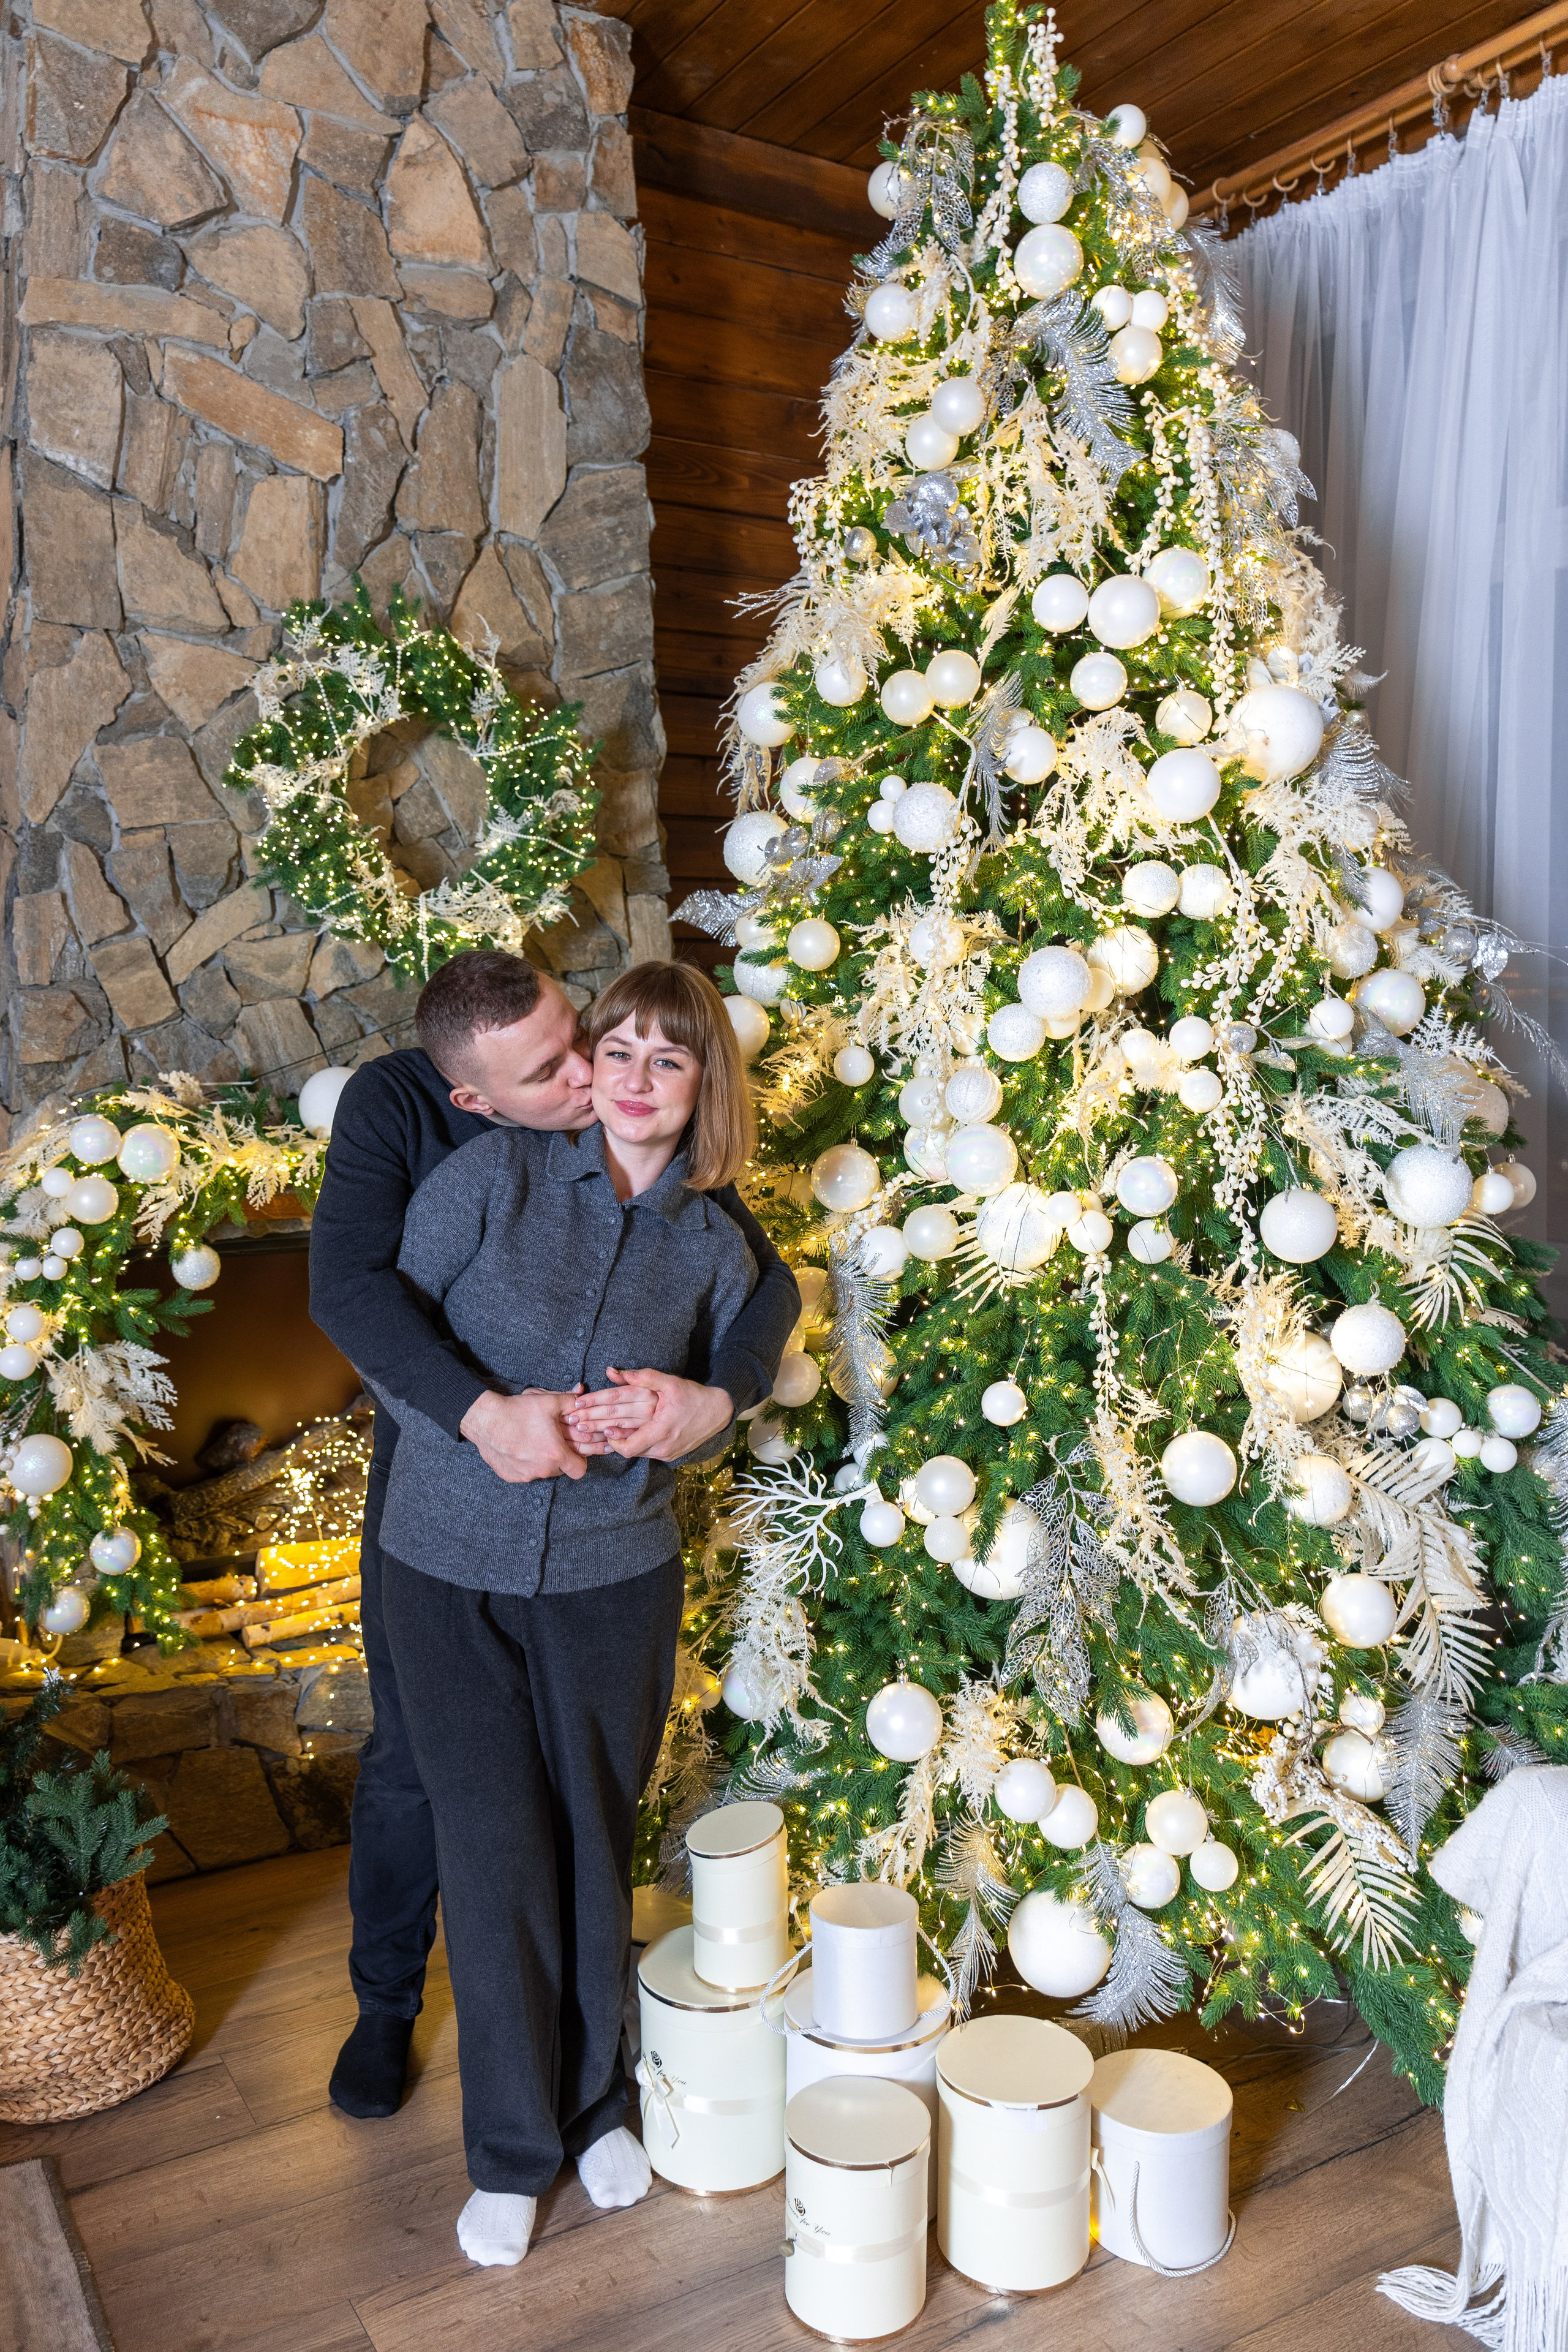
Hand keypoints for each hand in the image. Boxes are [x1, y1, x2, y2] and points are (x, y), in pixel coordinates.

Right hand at [460, 1388, 588, 1481]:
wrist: (486, 1420)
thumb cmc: (518, 1411)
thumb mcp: (549, 1401)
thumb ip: (571, 1401)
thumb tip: (582, 1397)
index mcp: (555, 1454)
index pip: (580, 1470)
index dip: (580, 1460)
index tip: (573, 1450)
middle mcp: (542, 1469)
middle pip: (561, 1470)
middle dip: (560, 1457)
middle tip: (552, 1441)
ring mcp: (525, 1475)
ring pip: (543, 1472)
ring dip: (543, 1461)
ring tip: (534, 1442)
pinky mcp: (511, 1476)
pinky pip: (525, 1473)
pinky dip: (526, 1464)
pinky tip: (520, 1448)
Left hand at [563, 1367, 732, 1462]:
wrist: (718, 1412)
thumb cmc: (693, 1395)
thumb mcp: (669, 1382)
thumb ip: (642, 1377)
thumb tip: (613, 1372)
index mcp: (662, 1430)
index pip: (628, 1446)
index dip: (610, 1439)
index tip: (597, 1427)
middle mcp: (663, 1446)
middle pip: (626, 1448)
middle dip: (602, 1436)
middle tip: (582, 1429)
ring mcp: (666, 1453)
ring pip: (635, 1452)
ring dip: (616, 1441)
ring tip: (596, 1432)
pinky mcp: (669, 1454)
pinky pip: (645, 1452)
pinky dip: (631, 1444)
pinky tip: (618, 1436)